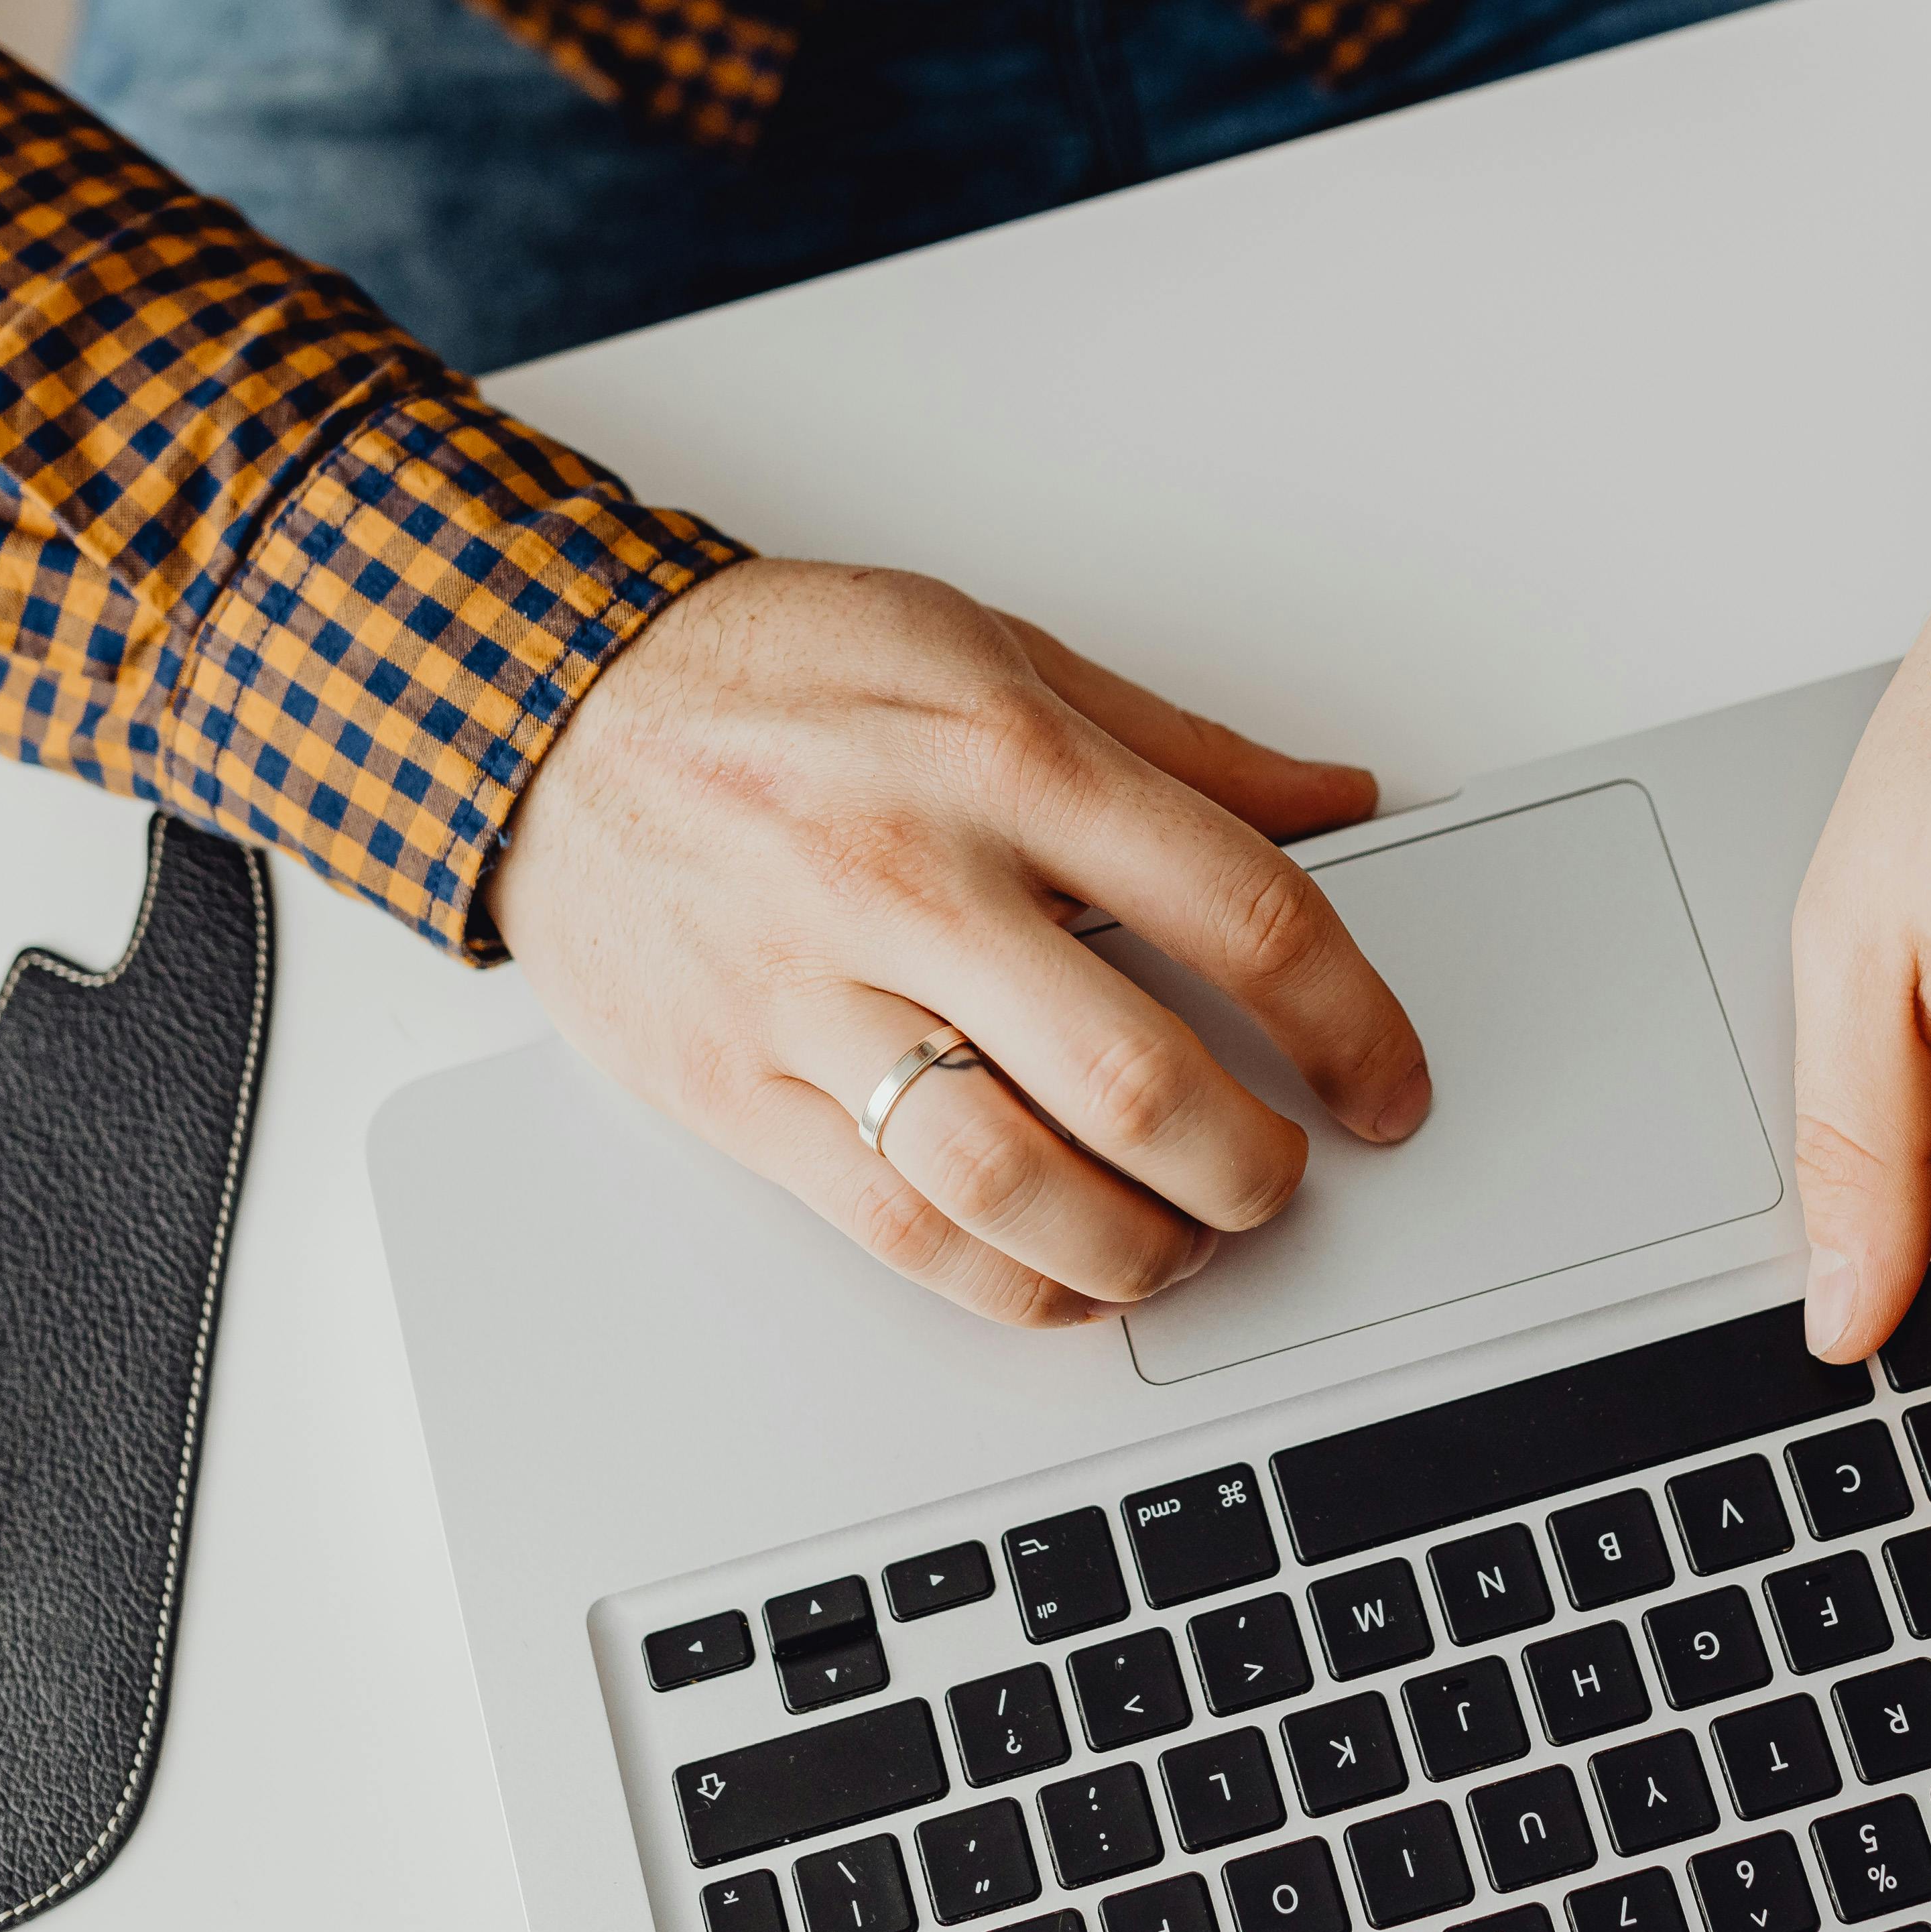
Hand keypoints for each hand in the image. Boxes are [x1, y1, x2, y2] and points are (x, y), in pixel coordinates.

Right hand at [486, 560, 1431, 1326]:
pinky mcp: (736, 1088)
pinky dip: (1011, 1282)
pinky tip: (1065, 1275)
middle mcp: (915, 880)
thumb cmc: (772, 673)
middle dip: (1252, 1167)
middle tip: (1284, 1175)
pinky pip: (898, 1230)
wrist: (543, 706)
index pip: (1241, 913)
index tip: (1386, 1080)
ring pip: (1017, 1185)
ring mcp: (815, 995)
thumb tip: (1335, 803)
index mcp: (1009, 759)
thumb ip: (1179, 748)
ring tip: (1180, 1242)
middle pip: (1139, 1082)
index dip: (1352, 1022)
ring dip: (1138, 1249)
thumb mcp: (995, 648)